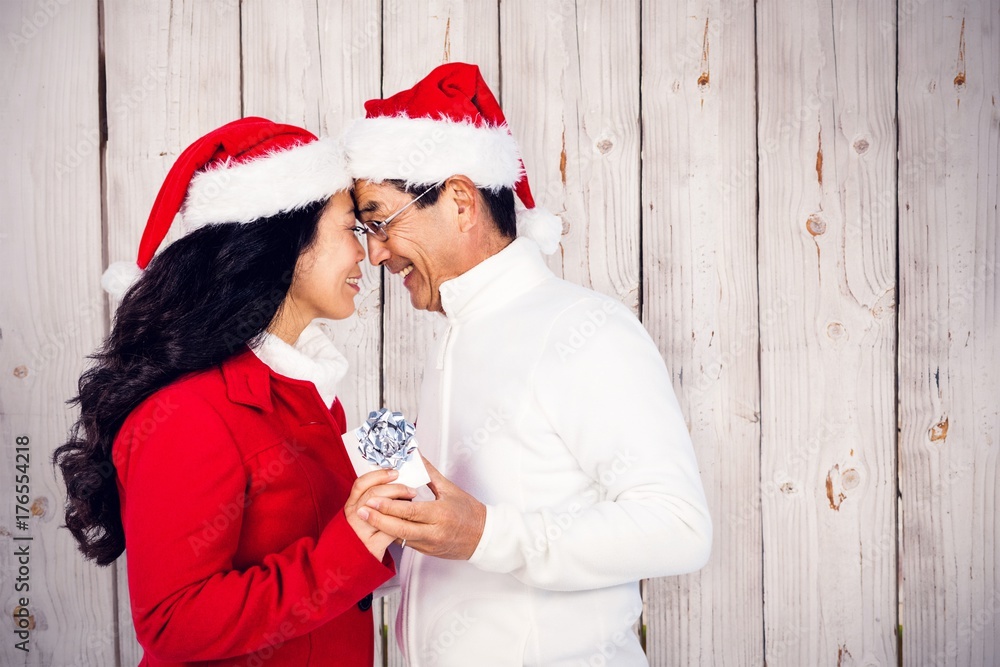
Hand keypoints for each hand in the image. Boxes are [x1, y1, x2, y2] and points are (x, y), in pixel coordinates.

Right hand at [344, 468, 416, 560]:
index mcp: (350, 506)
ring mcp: (360, 532)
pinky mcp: (371, 546)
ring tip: (412, 500)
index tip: (394, 472)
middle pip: (373, 495)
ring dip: (401, 504)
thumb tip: (389, 480)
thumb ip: (371, 498)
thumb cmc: (359, 536)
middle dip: (395, 489)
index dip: (378, 476)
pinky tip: (410, 520)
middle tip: (410, 489)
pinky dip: (402, 523)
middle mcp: (352, 516)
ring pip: (383, 512)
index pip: (361, 484)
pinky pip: (391, 531)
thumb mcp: (360, 514)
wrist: (351, 563)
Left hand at [357, 456, 485, 559]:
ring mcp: (429, 544)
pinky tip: (382, 525)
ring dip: (382, 528)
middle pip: (401, 528)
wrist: (483, 537)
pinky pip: (406, 542)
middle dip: (378, 520)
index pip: (411, 511)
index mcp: (441, 513)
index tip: (373, 500)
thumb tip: (414, 457)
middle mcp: (434, 531)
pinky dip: (393, 533)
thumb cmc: (469, 512)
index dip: (390, 507)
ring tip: (366, 518)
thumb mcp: (450, 489)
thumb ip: (428, 473)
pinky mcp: (426, 551)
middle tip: (361, 511)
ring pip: (400, 537)